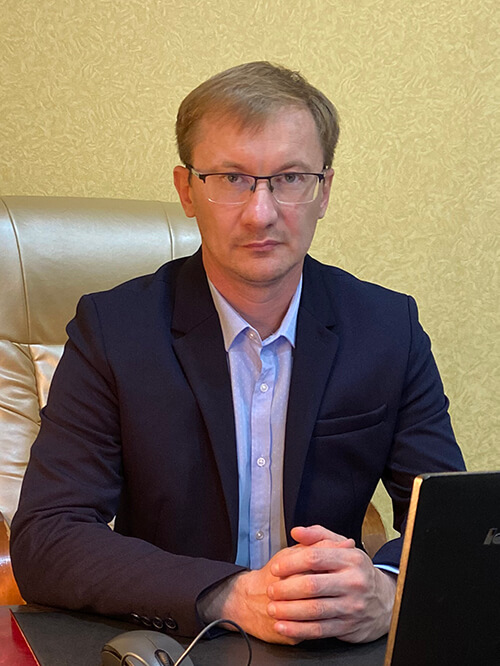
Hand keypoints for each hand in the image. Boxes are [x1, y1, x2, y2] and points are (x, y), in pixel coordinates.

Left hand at [198, 525, 395, 643]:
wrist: (383, 601)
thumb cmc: (354, 570)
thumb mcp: (342, 547)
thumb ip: (318, 535)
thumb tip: (296, 531)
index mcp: (350, 559)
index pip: (315, 558)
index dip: (291, 563)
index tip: (276, 568)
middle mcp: (353, 583)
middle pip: (312, 585)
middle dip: (286, 589)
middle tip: (271, 590)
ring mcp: (351, 607)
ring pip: (314, 610)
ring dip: (288, 611)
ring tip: (272, 608)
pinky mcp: (348, 627)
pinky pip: (319, 630)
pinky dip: (297, 629)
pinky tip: (283, 626)